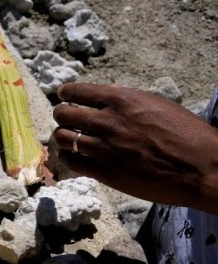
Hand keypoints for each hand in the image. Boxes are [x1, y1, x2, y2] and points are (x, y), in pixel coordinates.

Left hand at [52, 83, 217, 213]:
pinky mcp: (103, 171)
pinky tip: (73, 157)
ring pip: (62, 138)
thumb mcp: (159, 105)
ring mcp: (103, 148)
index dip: (66, 93)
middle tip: (65, 118)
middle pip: (64, 114)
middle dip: (62, 114)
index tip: (63, 95)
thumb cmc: (188, 135)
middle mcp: (107, 121)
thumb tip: (107, 94)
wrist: (200, 168)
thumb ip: (129, 100)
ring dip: (62, 137)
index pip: (77, 91)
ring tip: (68, 138)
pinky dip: (67, 158)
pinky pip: (71, 162)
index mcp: (122, 100)